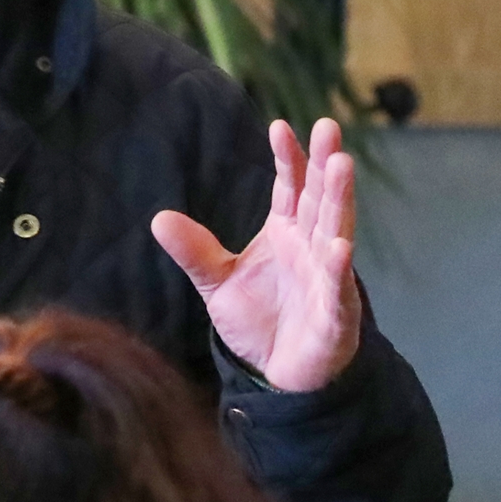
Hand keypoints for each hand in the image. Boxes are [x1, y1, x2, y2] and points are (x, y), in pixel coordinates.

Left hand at [151, 117, 360, 393]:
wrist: (278, 374)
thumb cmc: (258, 321)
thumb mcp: (217, 284)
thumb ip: (195, 252)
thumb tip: (159, 219)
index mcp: (285, 233)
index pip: (290, 188)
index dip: (288, 158)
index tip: (280, 127)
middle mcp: (311, 247)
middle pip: (319, 199)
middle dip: (324, 165)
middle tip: (328, 127)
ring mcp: (327, 278)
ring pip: (336, 231)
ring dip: (340, 199)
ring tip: (342, 164)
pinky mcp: (334, 315)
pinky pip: (337, 289)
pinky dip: (337, 269)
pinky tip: (338, 247)